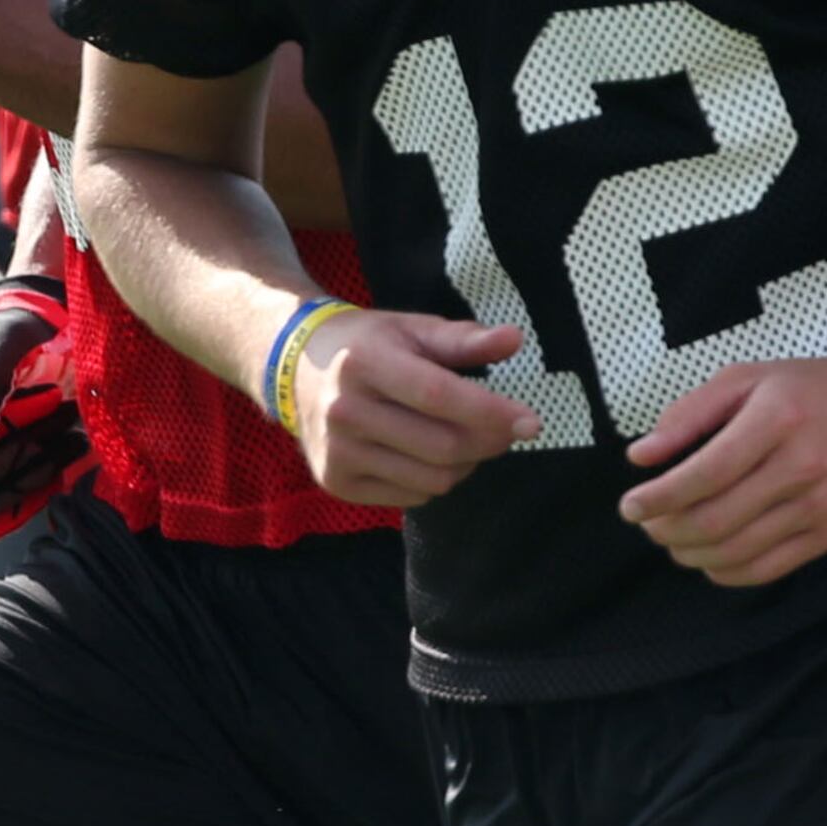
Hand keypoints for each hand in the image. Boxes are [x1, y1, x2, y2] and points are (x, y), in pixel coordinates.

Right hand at [0, 275, 86, 540]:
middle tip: (68, 420)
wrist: (38, 332)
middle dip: (30, 456)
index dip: (15, 434)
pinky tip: (56, 465)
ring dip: (33, 476)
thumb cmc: (20, 328)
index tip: (55, 400)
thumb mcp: (4, 339)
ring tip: (69, 440)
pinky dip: (28, 495)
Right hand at [285, 311, 538, 507]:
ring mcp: (337, 452)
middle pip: (442, 445)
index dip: (491, 412)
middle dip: (489, 442)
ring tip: (467, 439)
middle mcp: (344, 411)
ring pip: (432, 478)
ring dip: (467, 463)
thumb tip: (514, 339)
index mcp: (363, 364)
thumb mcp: (412, 330)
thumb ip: (464, 339)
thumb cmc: (367, 346)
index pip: (439, 396)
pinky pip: (412, 495)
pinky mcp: (336, 482)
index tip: (531, 422)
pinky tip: (430, 454)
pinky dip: (436, 480)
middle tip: (506, 431)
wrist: (295, 369)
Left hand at [619, 336, 826, 585]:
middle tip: (649, 524)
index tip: (630, 505)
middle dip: (667, 530)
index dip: (658, 498)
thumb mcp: (745, 378)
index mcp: (776, 420)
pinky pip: (768, 569)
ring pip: (737, 551)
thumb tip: (641, 456)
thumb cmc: (807, 389)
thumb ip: (689, 414)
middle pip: (716, 520)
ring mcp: (819, 506)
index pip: (705, 474)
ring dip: (690, 554)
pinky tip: (709, 558)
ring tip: (674, 541)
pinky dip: (727, 572)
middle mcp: (801, 466)